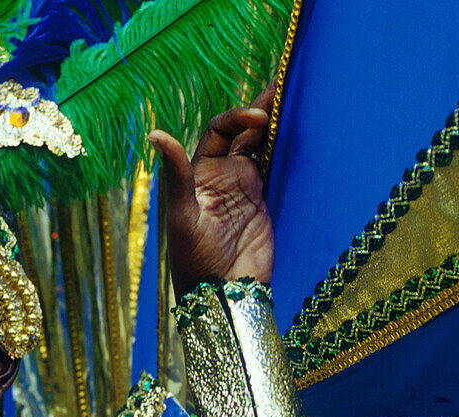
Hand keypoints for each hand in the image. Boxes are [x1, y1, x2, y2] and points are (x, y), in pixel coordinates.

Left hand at [149, 81, 275, 296]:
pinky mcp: (266, 202)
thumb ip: (177, 174)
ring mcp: (246, 188)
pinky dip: (289, 148)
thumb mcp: (182, 216)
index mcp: (200, 174)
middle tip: (284, 82)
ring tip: (296, 95)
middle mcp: (223, 175)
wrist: (222, 293)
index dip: (238, 118)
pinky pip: (279, 167)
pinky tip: (302, 129)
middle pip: (244, 132)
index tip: (260, 118)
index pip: (220, 131)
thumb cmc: (193, 259)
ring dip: (277, 123)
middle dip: (262, 109)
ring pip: (263, 146)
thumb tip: (156, 133)